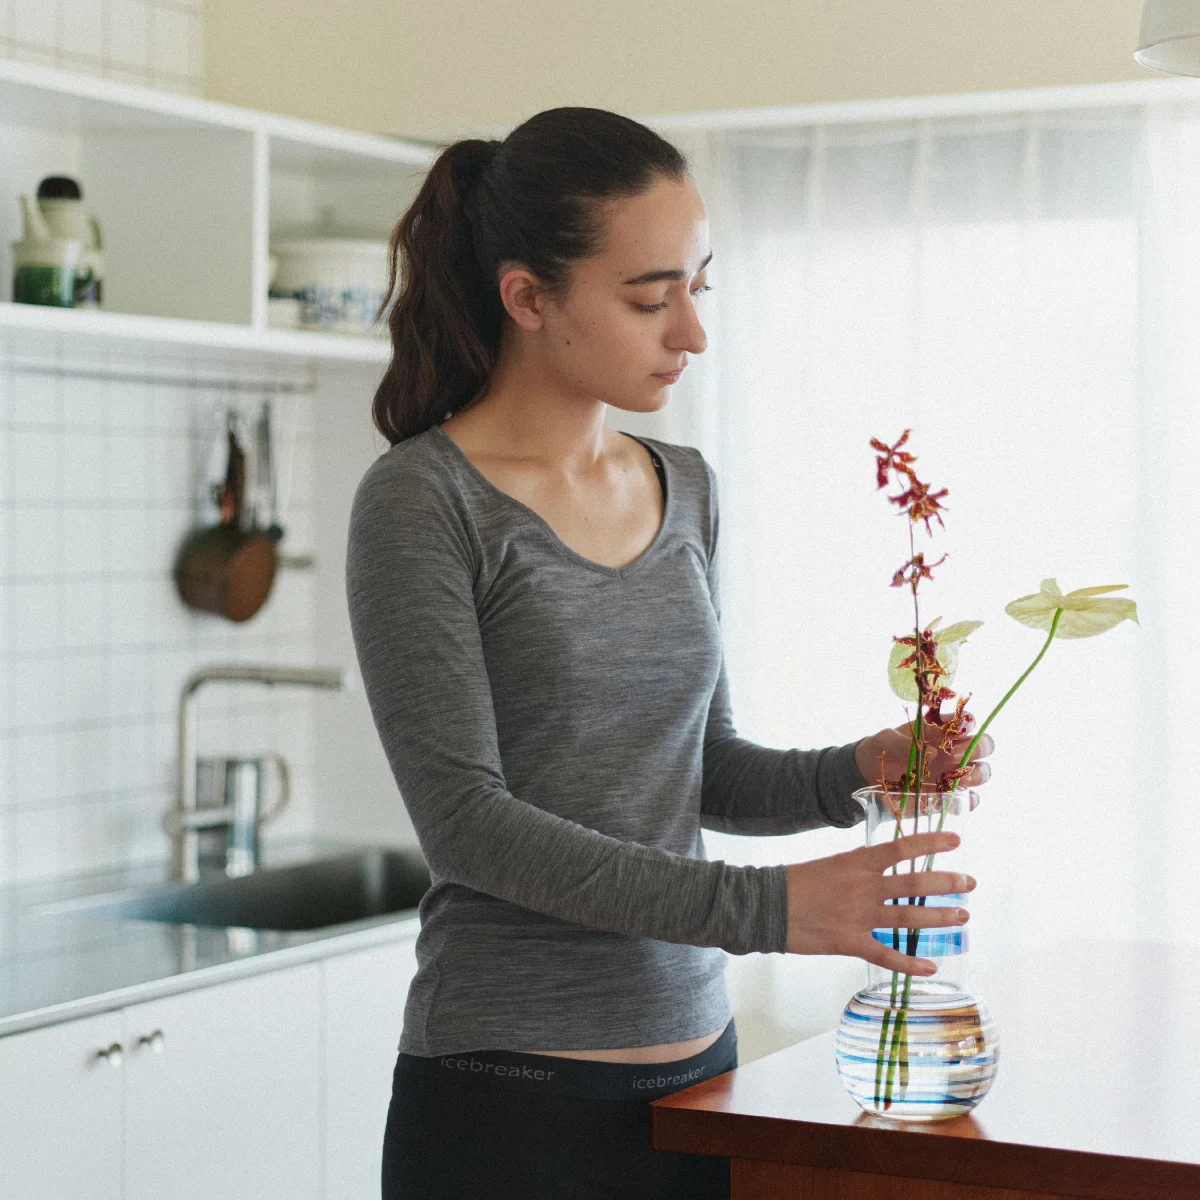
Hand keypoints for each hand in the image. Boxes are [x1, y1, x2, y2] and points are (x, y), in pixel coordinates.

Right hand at [784, 831, 973, 974]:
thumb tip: (886, 864)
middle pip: (915, 883)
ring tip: (962, 917)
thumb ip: (860, 866)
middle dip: (947, 883)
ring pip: (909, 917)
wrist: (766, 905)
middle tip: (969, 884)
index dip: (932, 842)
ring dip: (939, 917)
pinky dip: (911, 964)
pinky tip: (931, 967)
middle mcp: (864, 887)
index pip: (903, 848)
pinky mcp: (850, 942)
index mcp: (857, 862)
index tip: (956, 838)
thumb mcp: (832, 863)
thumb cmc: (796, 881)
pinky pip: (887, 954)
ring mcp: (859, 916)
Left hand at [854, 713, 993, 789]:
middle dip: (976, 749)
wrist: (868, 774)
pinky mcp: (947, 796)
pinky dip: (967, 801)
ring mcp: (953, 774)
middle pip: (984, 746)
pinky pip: (969, 800)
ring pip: (982, 772)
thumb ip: (903, 742)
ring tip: (953, 779)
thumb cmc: (882, 749)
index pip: (968, 720)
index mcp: (941, 731)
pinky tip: (952, 799)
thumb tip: (932, 752)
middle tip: (952, 756)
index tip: (954, 731)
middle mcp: (953, 750)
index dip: (968, 723)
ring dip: (975, 774)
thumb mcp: (886, 740)